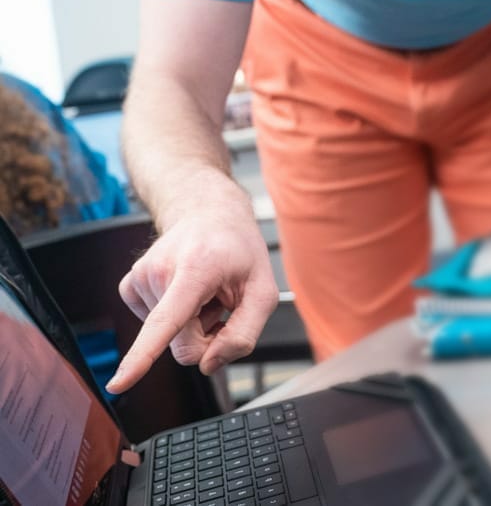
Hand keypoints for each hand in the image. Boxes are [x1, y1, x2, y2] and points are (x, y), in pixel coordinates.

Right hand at [108, 204, 278, 393]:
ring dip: (192, 321)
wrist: (210, 215)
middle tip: (221, 304)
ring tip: (204, 289)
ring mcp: (140, 276)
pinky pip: (155, 326)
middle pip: (180, 344)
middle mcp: (160, 270)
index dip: (143, 356)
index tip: (119, 382)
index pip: (167, 322)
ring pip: (168, 336)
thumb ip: (244, 334)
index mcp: (196, 269)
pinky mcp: (129, 285)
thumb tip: (208, 366)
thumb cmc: (238, 252)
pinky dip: (176, 316)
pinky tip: (187, 290)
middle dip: (205, 337)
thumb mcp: (264, 291)